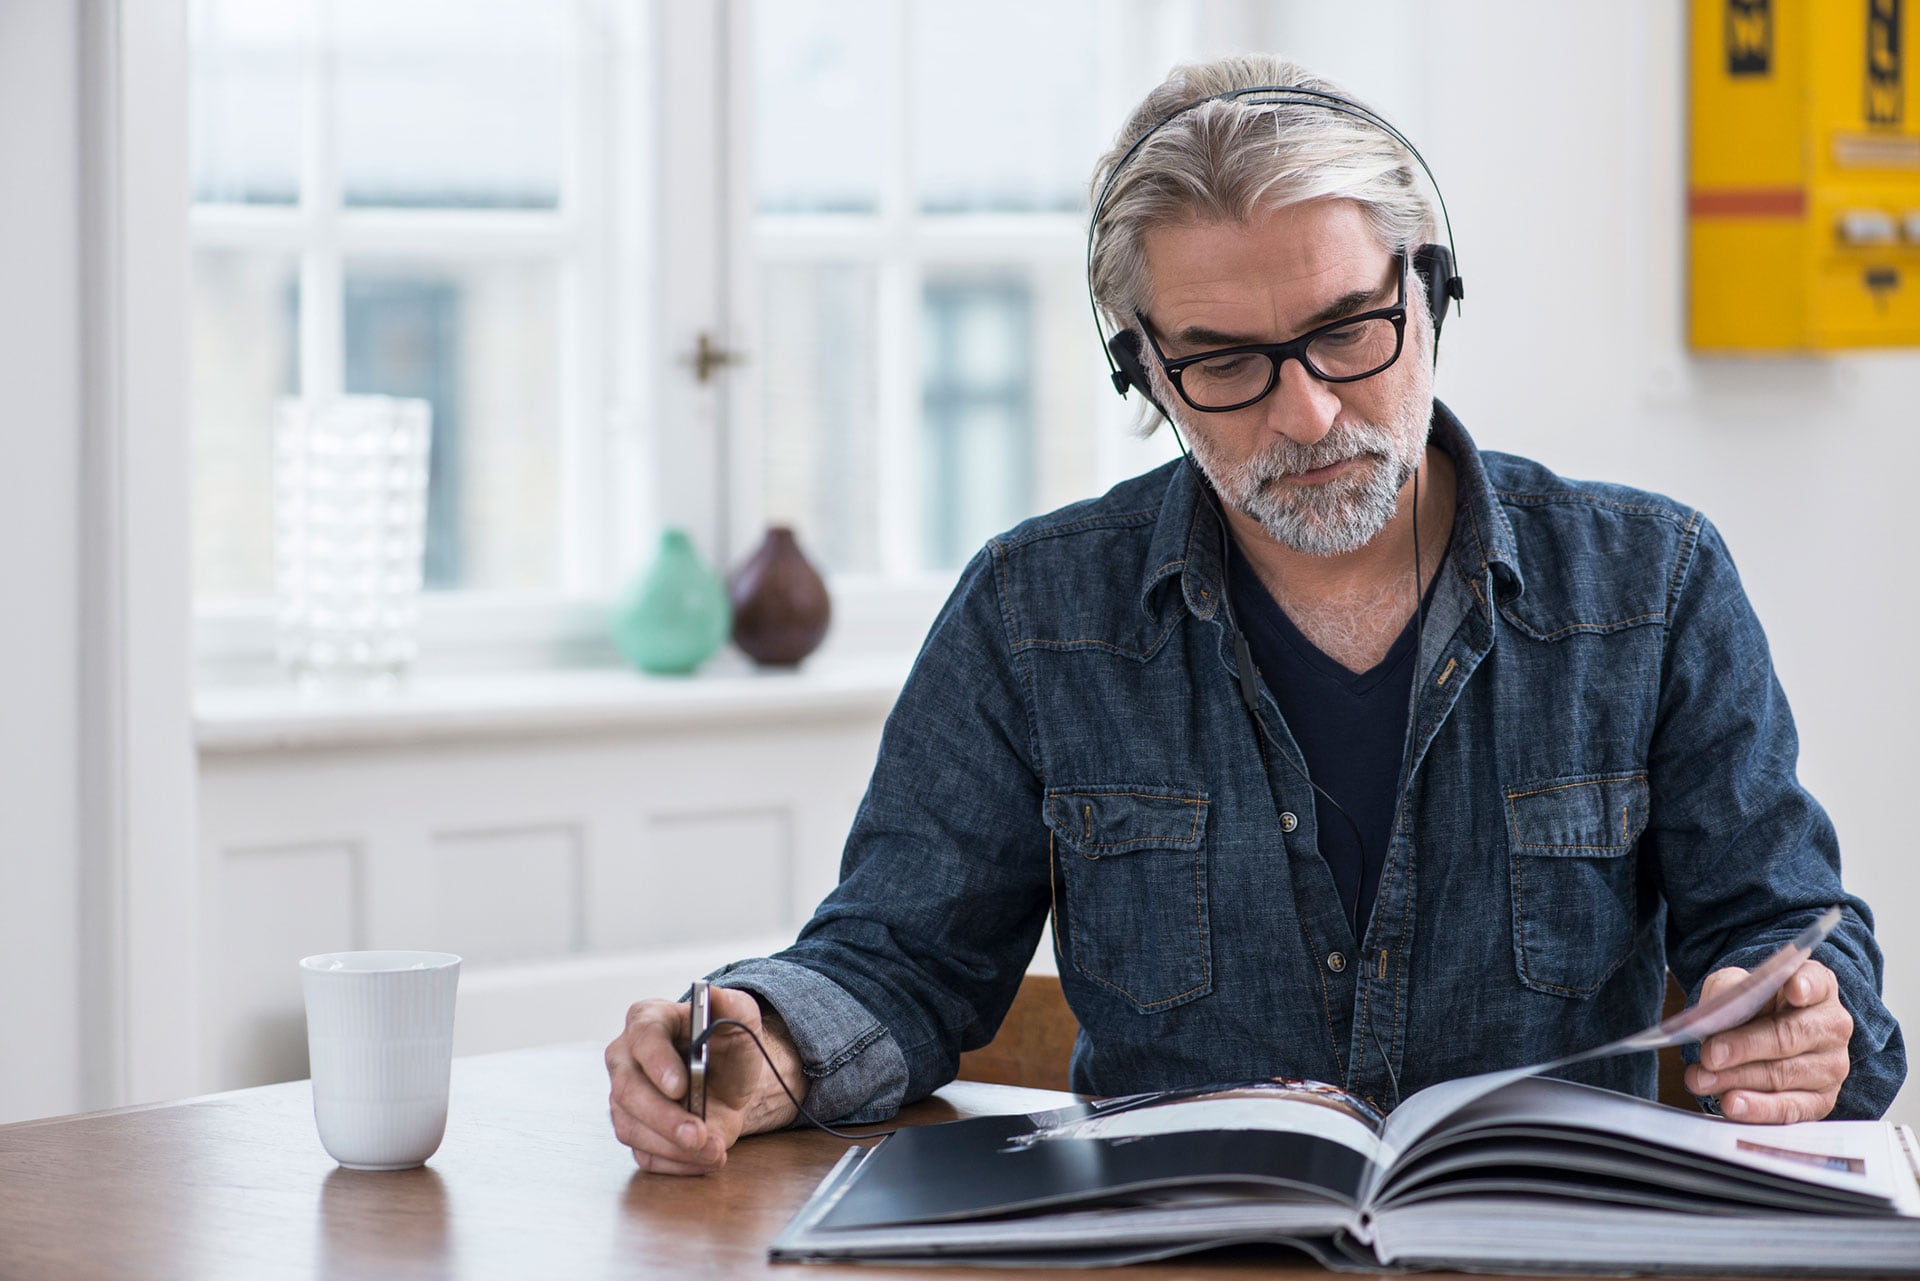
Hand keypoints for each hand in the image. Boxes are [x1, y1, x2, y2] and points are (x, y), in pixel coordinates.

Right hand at [605, 985, 807, 1173]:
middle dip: (665, 1118)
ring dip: (673, 1147)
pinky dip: (676, 1164)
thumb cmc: (727, 1045)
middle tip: (700, 1135)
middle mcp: (625, 1059)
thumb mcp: (740, 1016)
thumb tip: (714, 995)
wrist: (729, 1082)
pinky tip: (704, 1159)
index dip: (658, 1063)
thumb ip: (731, 1002)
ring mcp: (624, 1099)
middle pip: (628, 1092)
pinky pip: (644, 1155)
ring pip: (632, 1128)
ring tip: (713, 1151)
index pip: (643, 1038)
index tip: (681, 1086)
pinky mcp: (634, 1131)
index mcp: (647, 1021)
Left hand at [1685, 959, 1851, 1122]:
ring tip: (1702, 1079)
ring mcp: (1831, 1065)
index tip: (1793, 989)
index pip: (1816, 981)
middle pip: (1789, 1036)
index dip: (1805, 985)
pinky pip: (1790, 1108)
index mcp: (1817, 987)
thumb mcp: (1734, 985)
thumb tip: (1716, 1009)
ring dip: (1738, 1079)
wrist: (1758, 1037)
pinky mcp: (1821, 1100)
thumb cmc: (1750, 1007)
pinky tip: (1732, 1104)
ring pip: (1783, 1074)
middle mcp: (1831, 1025)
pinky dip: (1758, 1108)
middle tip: (1710, 1054)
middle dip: (1745, 1046)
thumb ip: (1728, 989)